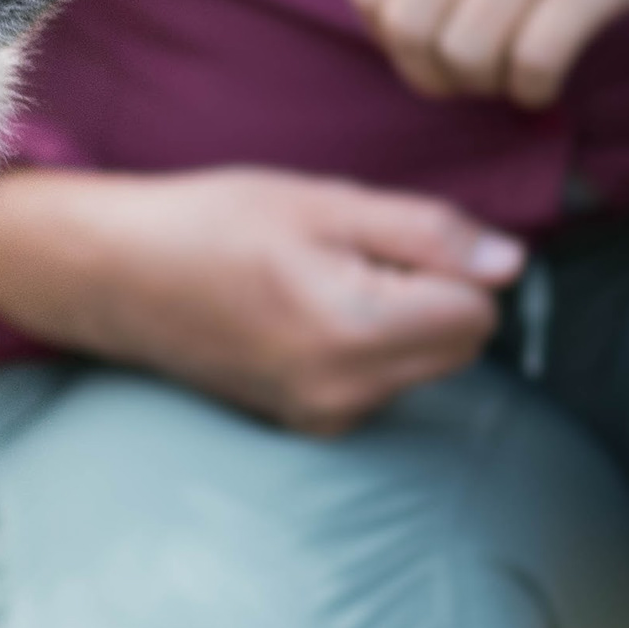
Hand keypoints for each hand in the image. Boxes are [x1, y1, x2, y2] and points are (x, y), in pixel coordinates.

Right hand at [0, 167, 523, 434]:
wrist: (116, 276)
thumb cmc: (214, 223)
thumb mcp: (325, 203)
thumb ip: (428, 234)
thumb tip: (512, 265)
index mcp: (356, 331)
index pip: (479, 310)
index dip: (452, 262)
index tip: (391, 237)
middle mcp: (346, 392)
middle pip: (461, 345)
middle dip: (433, 296)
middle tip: (355, 254)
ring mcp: (324, 417)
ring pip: (423, 365)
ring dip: (399, 321)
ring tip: (319, 281)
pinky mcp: (307, 424)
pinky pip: (381, 382)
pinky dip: (365, 347)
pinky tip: (303, 314)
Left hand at [348, 0, 628, 108]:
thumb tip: (396, 33)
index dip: (389, 40)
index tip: (425, 51)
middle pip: (409, 28)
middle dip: (430, 74)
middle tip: (467, 79)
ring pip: (466, 52)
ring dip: (485, 84)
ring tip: (511, 73)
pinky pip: (533, 62)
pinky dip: (533, 90)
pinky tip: (546, 81)